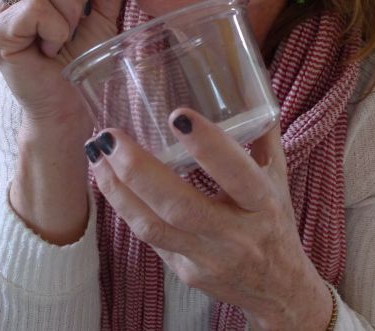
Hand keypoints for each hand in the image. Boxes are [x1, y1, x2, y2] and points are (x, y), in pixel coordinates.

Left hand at [86, 110, 332, 329]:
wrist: (278, 287)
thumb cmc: (275, 221)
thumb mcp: (278, 177)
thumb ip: (260, 134)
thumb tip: (245, 88)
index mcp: (262, 204)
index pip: (236, 174)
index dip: (207, 147)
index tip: (177, 116)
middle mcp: (234, 234)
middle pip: (179, 205)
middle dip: (138, 169)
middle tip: (110, 137)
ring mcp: (206, 257)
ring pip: (152, 226)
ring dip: (117, 189)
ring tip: (96, 154)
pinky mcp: (184, 271)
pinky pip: (148, 237)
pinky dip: (124, 206)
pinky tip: (106, 179)